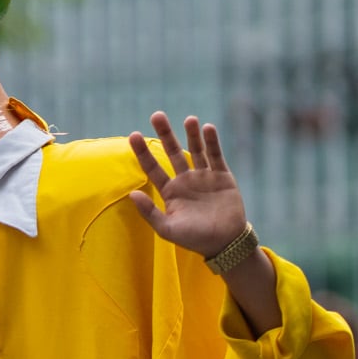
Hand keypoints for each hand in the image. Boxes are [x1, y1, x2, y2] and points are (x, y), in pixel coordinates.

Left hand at [127, 112, 248, 256]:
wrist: (225, 243)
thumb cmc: (194, 239)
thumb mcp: (167, 229)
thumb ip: (149, 212)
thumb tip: (131, 194)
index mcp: (170, 191)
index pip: (153, 167)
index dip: (143, 152)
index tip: (133, 135)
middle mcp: (185, 180)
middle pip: (172, 152)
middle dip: (165, 134)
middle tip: (157, 115)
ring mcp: (204, 177)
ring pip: (196, 150)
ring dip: (192, 134)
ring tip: (189, 119)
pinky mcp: (223, 177)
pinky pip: (216, 156)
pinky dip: (212, 142)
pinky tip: (207, 129)